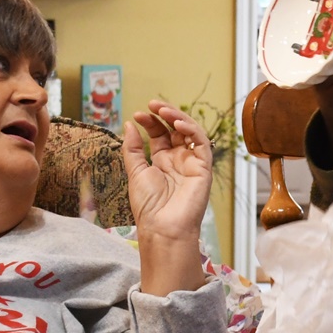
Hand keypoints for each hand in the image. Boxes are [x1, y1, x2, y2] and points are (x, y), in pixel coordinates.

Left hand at [123, 100, 210, 294]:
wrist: (162, 227)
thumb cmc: (148, 206)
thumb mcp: (135, 172)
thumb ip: (133, 148)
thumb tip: (128, 125)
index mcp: (163, 161)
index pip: (160, 134)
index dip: (151, 122)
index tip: (137, 115)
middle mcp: (179, 160)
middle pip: (176, 129)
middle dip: (165, 114)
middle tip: (153, 104)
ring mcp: (192, 162)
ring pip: (191, 132)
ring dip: (178, 117)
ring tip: (163, 110)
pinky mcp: (203, 167)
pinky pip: (202, 143)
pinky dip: (192, 130)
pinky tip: (177, 124)